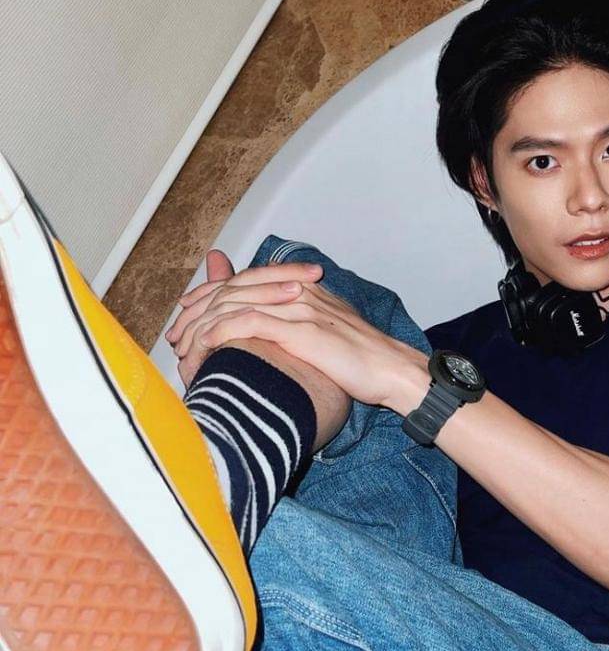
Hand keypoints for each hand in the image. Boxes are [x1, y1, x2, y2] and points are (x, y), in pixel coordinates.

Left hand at [173, 260, 426, 408]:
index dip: (209, 294)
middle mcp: (296, 291)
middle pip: (231, 289)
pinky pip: (246, 323)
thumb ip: (296, 324)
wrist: (391, 370)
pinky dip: (218, 333)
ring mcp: (297, 308)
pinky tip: (202, 347)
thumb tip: (270, 333)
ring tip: (181, 346)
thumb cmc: (363, 360)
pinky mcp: (298, 330)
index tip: (187, 314)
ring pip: (232, 304)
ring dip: (200, 325)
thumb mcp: (326, 333)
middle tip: (174, 334)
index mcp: (303, 288)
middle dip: (196, 310)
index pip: (243, 281)